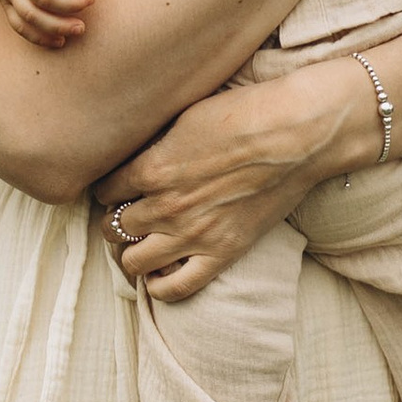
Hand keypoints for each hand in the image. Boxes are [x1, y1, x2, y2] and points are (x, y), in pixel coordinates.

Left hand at [93, 65, 373, 300]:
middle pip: (112, 226)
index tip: (120, 186)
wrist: (297, 134)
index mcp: (151, 168)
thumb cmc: (246, 113)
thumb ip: (155, 143)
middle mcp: (164, 206)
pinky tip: (161, 271)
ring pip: (132, 261)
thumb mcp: (186, 116)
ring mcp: (192, 234)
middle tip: (130, 212)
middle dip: (116, 218)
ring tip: (143, 241)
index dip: (108, 188)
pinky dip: (160, 285)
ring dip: (131, 252)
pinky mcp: (222, 253)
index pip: (104, 190)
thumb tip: (135, 154)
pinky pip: (175, 288)